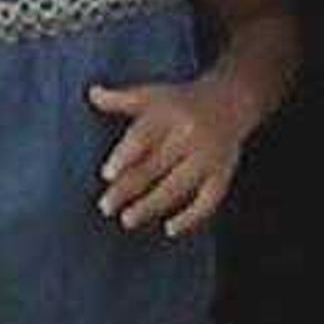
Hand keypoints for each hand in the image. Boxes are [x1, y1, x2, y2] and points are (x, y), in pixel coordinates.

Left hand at [89, 74, 252, 237]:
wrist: (232, 100)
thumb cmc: (182, 101)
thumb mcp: (153, 95)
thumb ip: (122, 99)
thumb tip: (92, 93)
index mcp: (170, 113)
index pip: (144, 136)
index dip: (125, 155)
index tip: (107, 174)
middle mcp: (190, 134)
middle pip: (156, 165)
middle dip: (129, 188)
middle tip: (106, 207)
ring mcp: (208, 156)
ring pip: (178, 186)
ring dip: (151, 205)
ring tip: (127, 219)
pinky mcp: (223, 174)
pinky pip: (208, 201)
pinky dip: (191, 217)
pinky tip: (170, 229)